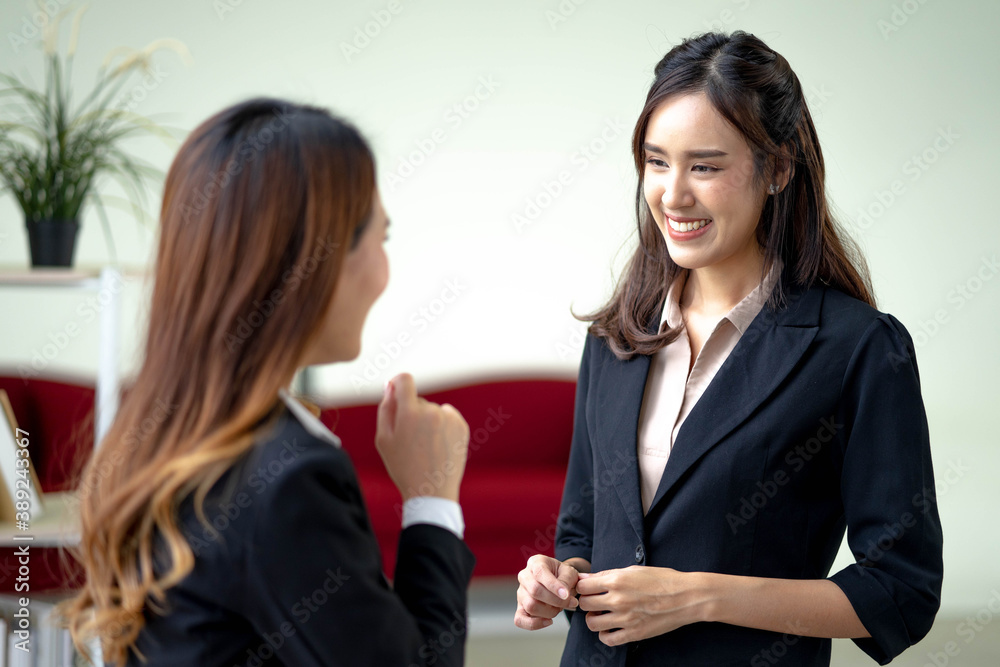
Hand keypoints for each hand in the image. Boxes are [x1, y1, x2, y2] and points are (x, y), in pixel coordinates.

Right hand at [375, 373, 468, 501]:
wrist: (431, 491)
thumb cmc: (403, 466)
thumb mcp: (384, 439)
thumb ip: (386, 408)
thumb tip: (391, 386)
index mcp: (410, 413)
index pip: (404, 380)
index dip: (398, 383)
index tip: (396, 389)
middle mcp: (432, 411)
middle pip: (417, 401)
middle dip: (411, 413)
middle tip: (409, 440)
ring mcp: (449, 418)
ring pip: (432, 410)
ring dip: (428, 421)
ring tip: (425, 447)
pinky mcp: (462, 425)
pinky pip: (447, 416)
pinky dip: (442, 426)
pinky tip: (438, 445)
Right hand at [514, 555, 581, 629]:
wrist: (560, 583)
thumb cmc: (563, 576)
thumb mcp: (570, 573)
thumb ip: (567, 581)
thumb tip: (564, 596)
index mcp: (536, 563)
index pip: (540, 573)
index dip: (553, 585)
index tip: (566, 595)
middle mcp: (524, 576)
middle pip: (535, 591)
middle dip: (556, 600)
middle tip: (570, 602)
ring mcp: (520, 593)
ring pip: (530, 606)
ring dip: (549, 611)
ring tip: (560, 608)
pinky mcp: (520, 608)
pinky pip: (520, 620)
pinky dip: (534, 624)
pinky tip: (549, 621)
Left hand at [576, 566, 705, 645]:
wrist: (686, 597)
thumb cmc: (662, 580)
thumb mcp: (634, 570)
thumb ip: (608, 575)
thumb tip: (587, 578)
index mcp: (617, 580)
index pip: (583, 586)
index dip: (582, 587)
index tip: (587, 588)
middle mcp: (618, 600)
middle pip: (585, 604)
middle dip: (587, 602)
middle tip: (595, 601)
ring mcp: (625, 618)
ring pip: (592, 623)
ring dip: (594, 618)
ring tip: (602, 614)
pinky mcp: (634, 633)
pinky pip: (608, 639)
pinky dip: (605, 635)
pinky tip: (611, 627)